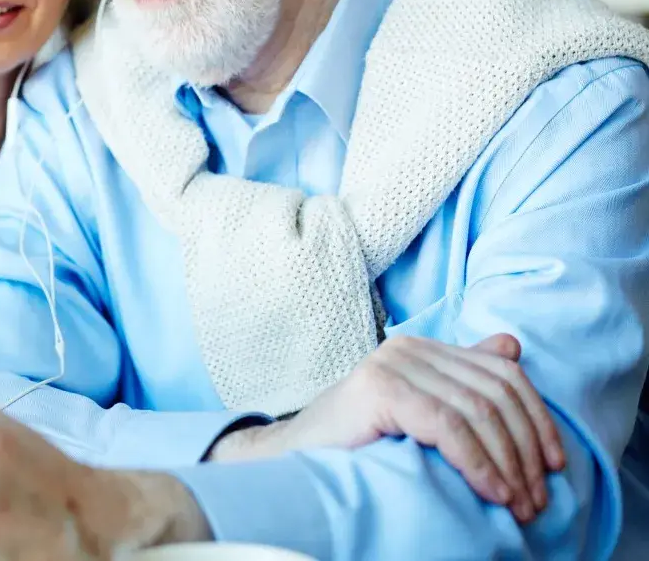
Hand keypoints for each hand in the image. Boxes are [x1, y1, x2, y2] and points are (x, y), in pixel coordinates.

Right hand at [212, 333, 564, 522]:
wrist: (297, 460)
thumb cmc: (358, 444)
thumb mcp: (421, 413)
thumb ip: (463, 381)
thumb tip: (511, 347)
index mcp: (423, 349)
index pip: (502, 374)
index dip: (537, 419)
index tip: (553, 466)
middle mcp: (408, 347)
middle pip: (496, 393)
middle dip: (526, 449)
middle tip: (537, 499)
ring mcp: (393, 363)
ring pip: (477, 411)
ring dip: (507, 463)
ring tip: (518, 503)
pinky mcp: (380, 387)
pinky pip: (447, 425)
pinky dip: (477, 462)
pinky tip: (490, 489)